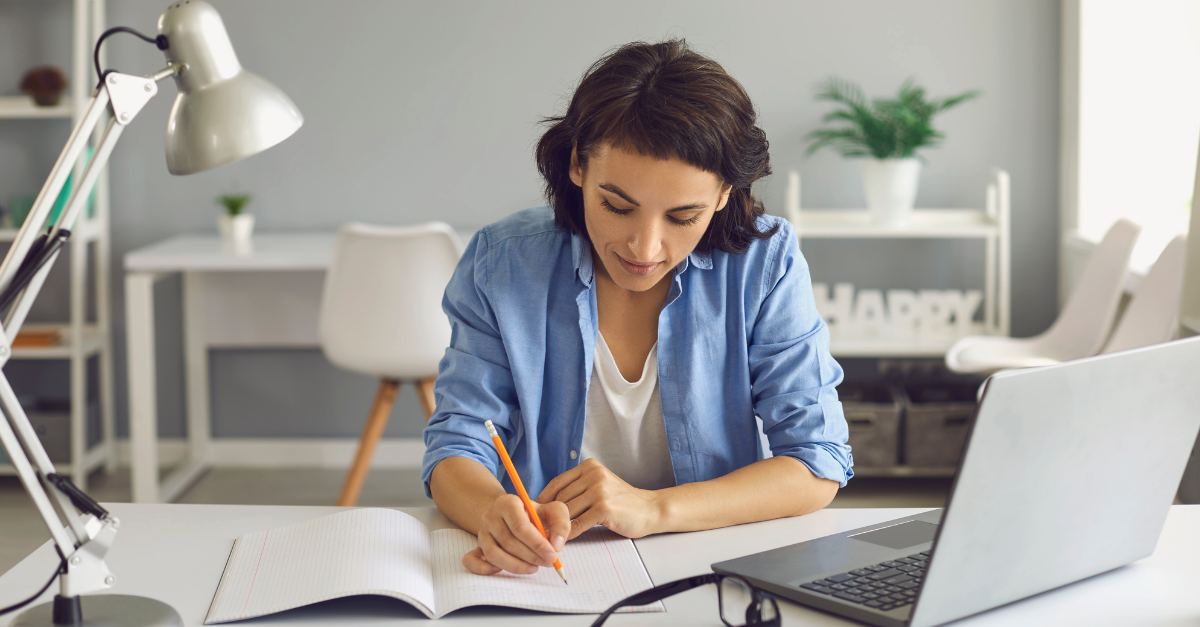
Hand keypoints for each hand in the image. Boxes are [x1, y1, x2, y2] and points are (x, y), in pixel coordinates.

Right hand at [462, 494, 569, 575]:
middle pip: (509, 542)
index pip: (520, 527)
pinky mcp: (477, 546)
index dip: (537, 544)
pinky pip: (472, 560)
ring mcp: (482, 532)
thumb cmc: (536, 515)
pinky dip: (485, 569)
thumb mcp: (553, 511)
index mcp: (508, 503)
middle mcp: (491, 516)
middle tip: (548, 562)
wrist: (516, 515)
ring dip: (516, 566)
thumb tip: (556, 545)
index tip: (552, 555)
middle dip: (531, 556)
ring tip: (534, 567)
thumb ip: (560, 523)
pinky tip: (505, 570)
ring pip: (494, 554)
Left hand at [536, 458, 663, 539]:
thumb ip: (577, 490)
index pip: (557, 483)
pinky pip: (578, 524)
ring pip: (567, 511)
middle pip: (560, 498)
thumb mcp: (599, 485)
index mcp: (589, 467)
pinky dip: (569, 534)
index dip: (543, 500)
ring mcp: (599, 490)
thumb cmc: (622, 501)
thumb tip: (547, 504)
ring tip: (551, 536)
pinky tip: (566, 540)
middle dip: (549, 516)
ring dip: (557, 527)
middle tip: (541, 529)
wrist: (650, 509)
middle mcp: (593, 475)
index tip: (535, 512)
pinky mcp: (604, 508)